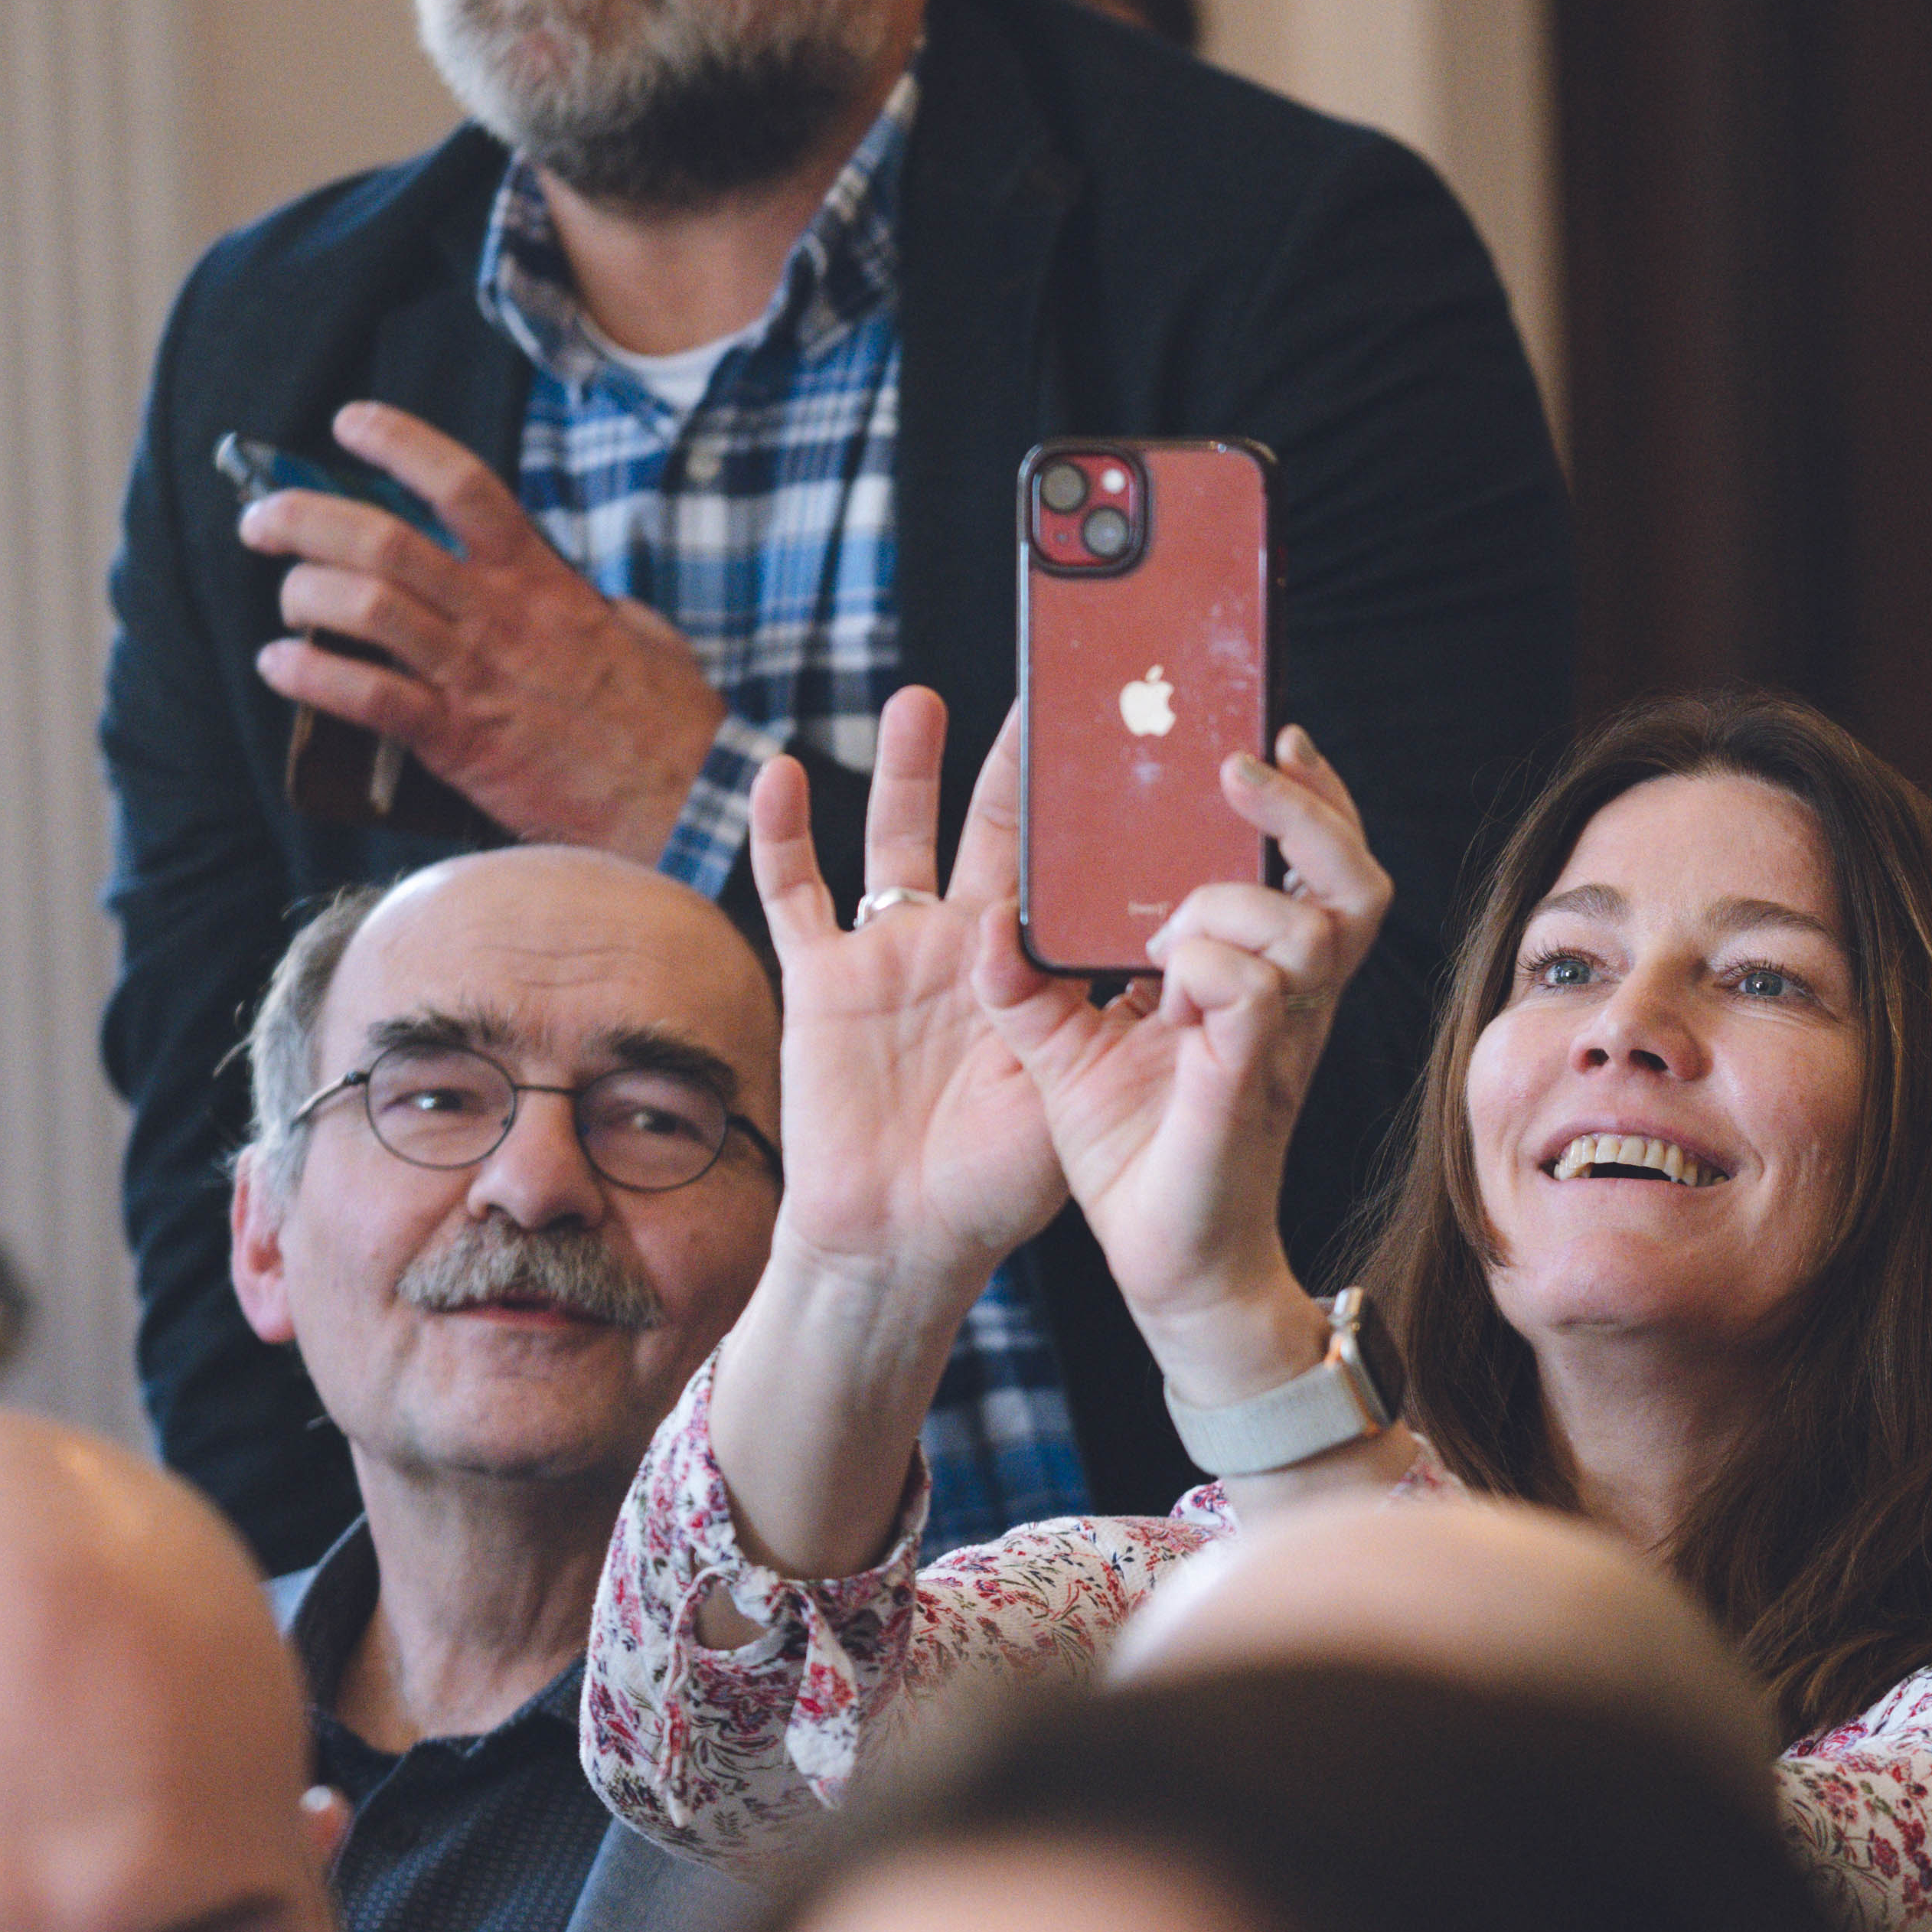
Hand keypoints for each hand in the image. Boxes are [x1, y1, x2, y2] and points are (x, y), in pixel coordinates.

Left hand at [242, 404, 725, 859]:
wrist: (683, 806)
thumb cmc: (670, 725)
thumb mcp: (646, 637)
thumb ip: (597, 607)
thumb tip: (584, 597)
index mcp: (543, 581)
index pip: (461, 484)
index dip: (396, 442)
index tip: (350, 424)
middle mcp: (499, 617)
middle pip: (382, 540)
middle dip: (304, 518)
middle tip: (264, 520)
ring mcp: (475, 677)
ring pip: (364, 606)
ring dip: (303, 593)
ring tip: (287, 598)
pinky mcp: (459, 740)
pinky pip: (366, 695)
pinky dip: (311, 676)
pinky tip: (280, 667)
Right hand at [743, 685, 1069, 1312]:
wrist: (903, 1239)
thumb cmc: (998, 1184)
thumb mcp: (1068, 1090)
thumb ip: (1094, 1015)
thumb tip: (1151, 942)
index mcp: (1031, 971)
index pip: (1069, 876)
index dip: (1091, 821)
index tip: (1128, 755)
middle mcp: (962, 946)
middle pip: (992, 833)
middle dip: (1014, 768)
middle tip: (1044, 692)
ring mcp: (888, 953)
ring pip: (894, 838)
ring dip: (904, 770)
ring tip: (923, 699)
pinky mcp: (820, 977)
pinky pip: (792, 892)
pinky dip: (780, 834)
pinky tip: (780, 772)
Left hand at [943, 705, 1391, 1398]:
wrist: (1170, 1267)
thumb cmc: (1139, 1156)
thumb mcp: (1064, 1046)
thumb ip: (1029, 979)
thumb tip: (987, 912)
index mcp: (1256, 976)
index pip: (1314, 866)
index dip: (1307, 798)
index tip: (1269, 736)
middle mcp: (1289, 1001)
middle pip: (1349, 878)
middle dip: (1302, 809)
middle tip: (1239, 768)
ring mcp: (1279, 1043)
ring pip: (1309, 926)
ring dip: (1232, 903)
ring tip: (1168, 936)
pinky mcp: (1247, 1087)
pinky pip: (1252, 994)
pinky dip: (1206, 970)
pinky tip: (1162, 988)